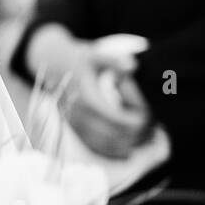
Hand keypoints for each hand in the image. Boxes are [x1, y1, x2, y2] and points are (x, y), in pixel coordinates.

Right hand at [28, 25, 152, 158]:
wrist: (51, 64)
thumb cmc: (79, 59)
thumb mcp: (95, 55)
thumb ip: (114, 61)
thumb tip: (132, 66)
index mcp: (87, 99)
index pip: (117, 121)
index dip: (137, 124)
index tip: (151, 117)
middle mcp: (79, 115)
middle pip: (113, 137)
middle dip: (135, 136)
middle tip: (153, 130)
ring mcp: (75, 124)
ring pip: (104, 146)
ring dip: (126, 145)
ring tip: (143, 138)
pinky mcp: (74, 129)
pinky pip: (94, 147)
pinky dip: (112, 150)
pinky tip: (127, 147)